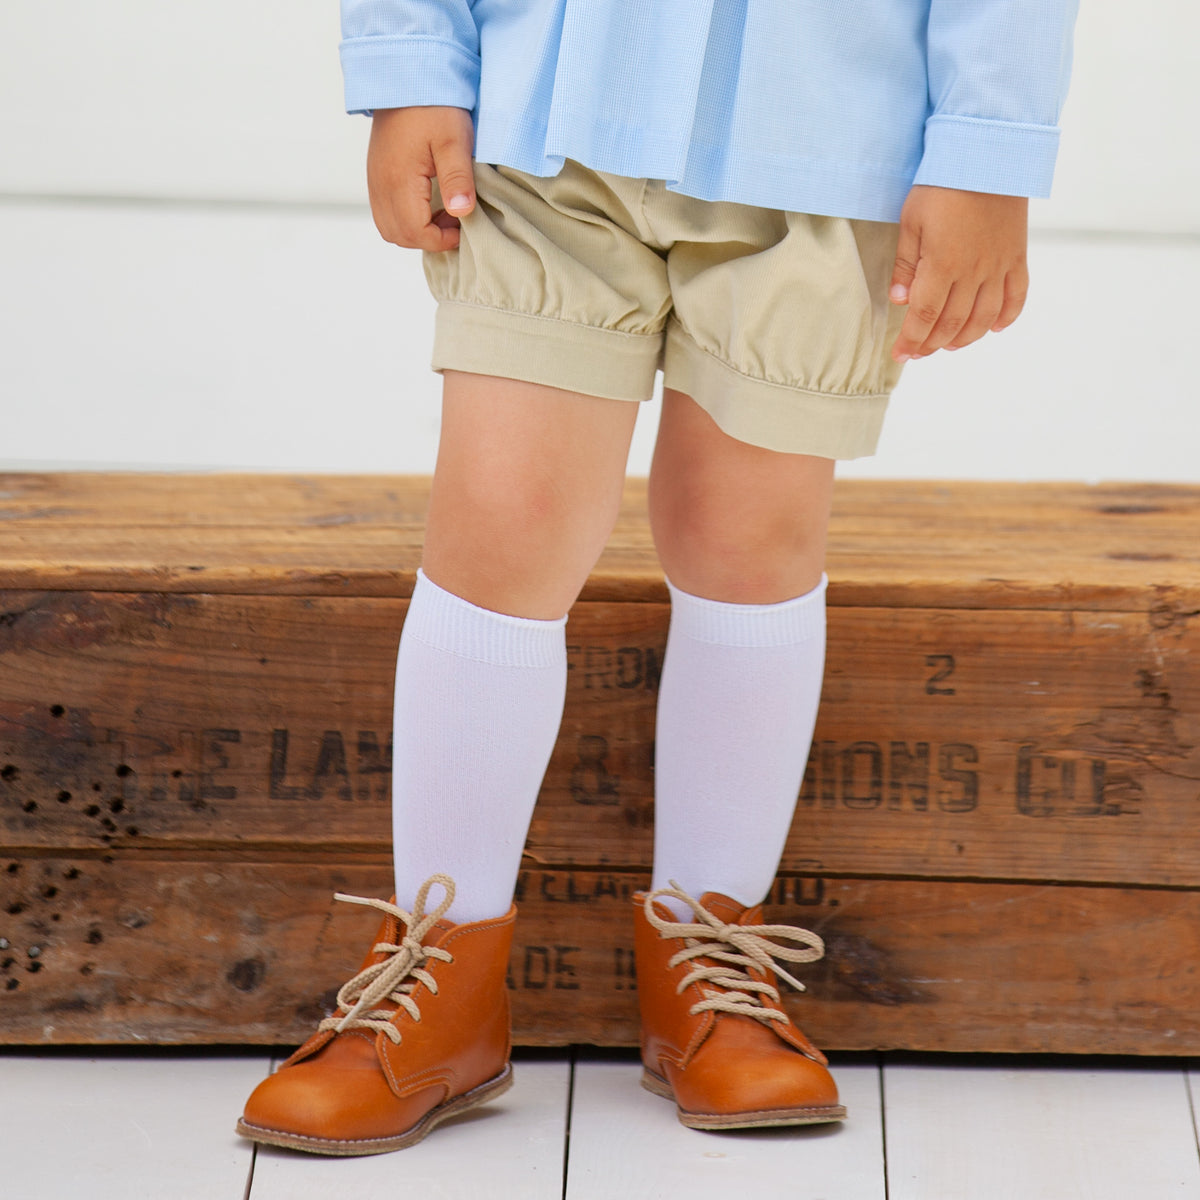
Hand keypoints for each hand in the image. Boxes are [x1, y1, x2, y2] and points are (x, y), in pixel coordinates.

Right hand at [366, 106, 475, 251]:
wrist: (406, 76)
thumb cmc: (433, 104)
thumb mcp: (454, 140)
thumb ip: (457, 178)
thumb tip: (462, 213)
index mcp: (398, 179)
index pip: (415, 232)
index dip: (441, 240)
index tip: (463, 227)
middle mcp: (380, 184)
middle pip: (398, 235)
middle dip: (428, 239)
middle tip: (454, 222)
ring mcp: (375, 179)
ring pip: (389, 227)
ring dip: (416, 230)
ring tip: (442, 213)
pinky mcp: (376, 173)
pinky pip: (384, 210)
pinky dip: (405, 218)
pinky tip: (428, 202)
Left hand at [889, 186, 1028, 361]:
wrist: (989, 153)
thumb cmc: (942, 184)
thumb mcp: (912, 221)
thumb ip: (906, 265)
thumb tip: (901, 301)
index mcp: (943, 264)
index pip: (924, 317)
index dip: (912, 341)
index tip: (899, 354)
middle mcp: (974, 271)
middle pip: (952, 323)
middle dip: (932, 344)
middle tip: (918, 352)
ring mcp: (999, 265)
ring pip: (984, 317)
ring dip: (965, 337)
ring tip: (948, 344)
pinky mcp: (1017, 256)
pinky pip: (1017, 295)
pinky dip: (1007, 316)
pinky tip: (995, 328)